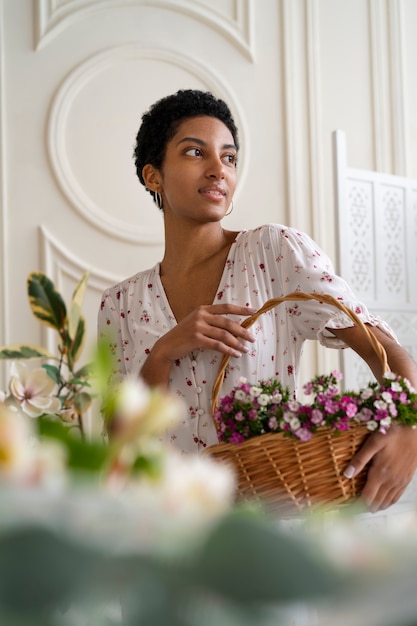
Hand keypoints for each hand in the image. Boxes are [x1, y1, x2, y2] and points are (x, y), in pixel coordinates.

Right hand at [141, 303, 255, 386]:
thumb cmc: (184, 335)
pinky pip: (217, 345)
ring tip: (245, 349)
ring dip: (237, 343)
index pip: (226, 307)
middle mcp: (201, 315)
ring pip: (224, 335)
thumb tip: (235, 327)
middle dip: (242, 331)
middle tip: (252, 338)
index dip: (241, 309)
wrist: (167, 346)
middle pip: (227, 322)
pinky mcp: (196, 339)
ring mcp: (198, 327)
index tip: (254, 311)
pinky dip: (228, 350)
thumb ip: (212, 321)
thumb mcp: (197, 323)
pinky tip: (235, 354)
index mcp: (203, 309)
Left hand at [344, 424, 416, 511]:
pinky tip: (385, 501)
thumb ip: (360, 459)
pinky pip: (397, 497)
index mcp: (380, 474)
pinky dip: (389, 502)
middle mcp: (391, 481)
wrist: (414, 431)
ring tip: (368, 508)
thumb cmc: (392, 433)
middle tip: (356, 509)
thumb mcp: (373, 443)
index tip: (350, 508)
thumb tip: (346, 475)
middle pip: (377, 503)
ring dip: (377, 507)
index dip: (358, 506)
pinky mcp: (407, 479)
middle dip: (366, 508)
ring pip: (388, 502)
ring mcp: (400, 482)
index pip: (367, 498)